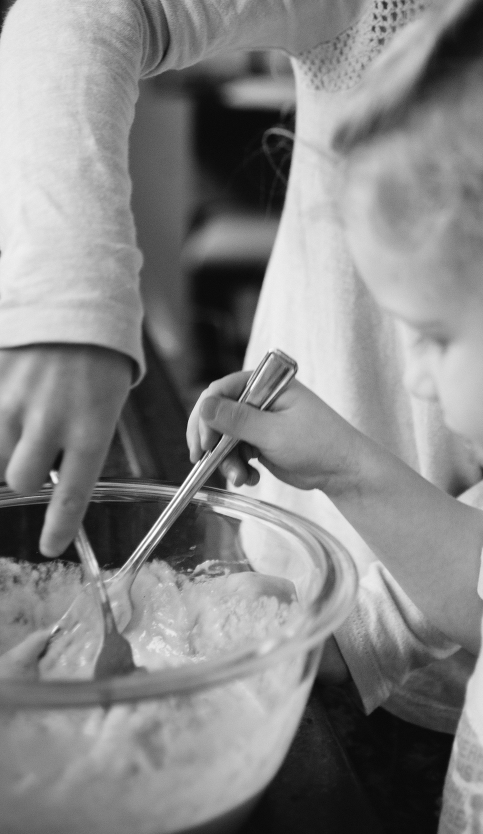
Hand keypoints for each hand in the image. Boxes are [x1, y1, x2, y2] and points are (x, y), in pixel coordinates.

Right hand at [0, 344, 132, 555]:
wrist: (76, 301)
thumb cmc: (97, 361)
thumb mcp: (106, 404)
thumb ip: (80, 442)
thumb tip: (51, 482)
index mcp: (92, 425)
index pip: (73, 493)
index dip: (59, 526)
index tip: (51, 547)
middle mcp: (52, 417)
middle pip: (22, 479)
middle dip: (28, 473)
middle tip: (38, 448)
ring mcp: (16, 399)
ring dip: (8, 447)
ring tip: (27, 417)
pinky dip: (0, 425)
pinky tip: (14, 408)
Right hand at [187, 370, 363, 496]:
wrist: (343, 470)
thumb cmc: (318, 443)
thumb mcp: (274, 432)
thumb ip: (237, 420)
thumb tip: (203, 406)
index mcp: (267, 384)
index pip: (222, 389)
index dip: (206, 414)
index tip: (203, 442)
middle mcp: (261, 398)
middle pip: (218, 413)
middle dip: (210, 439)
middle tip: (202, 460)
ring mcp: (261, 421)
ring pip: (225, 437)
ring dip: (226, 460)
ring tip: (240, 478)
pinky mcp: (261, 441)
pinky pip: (236, 452)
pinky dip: (238, 467)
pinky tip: (250, 479)